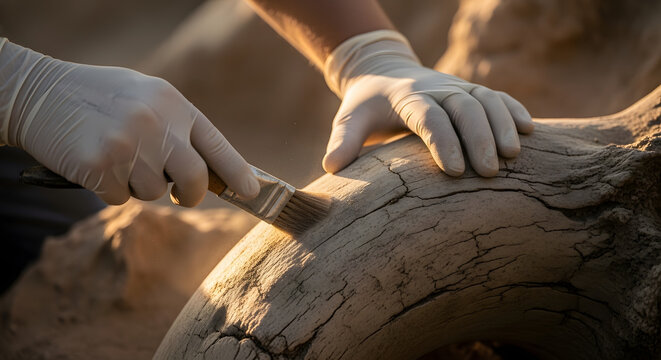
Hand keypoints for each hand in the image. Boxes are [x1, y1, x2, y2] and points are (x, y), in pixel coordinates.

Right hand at [0, 39, 258, 205]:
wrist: (41, 93)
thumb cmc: (102, 98)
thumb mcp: (148, 97)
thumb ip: (178, 127)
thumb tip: (211, 172)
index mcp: (174, 105)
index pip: (217, 146)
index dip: (238, 173)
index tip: (253, 193)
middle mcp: (156, 124)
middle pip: (194, 180)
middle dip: (190, 194)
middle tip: (182, 193)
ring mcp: (128, 146)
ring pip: (153, 193)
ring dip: (139, 186)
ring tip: (119, 156)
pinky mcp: (99, 167)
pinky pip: (120, 199)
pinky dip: (111, 189)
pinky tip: (97, 163)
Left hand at [322, 30, 533, 175]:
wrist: (384, 72)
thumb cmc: (367, 104)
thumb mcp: (349, 118)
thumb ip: (343, 140)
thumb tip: (331, 168)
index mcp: (406, 96)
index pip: (427, 116)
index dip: (442, 141)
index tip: (453, 171)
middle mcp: (436, 87)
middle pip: (463, 107)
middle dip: (478, 138)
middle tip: (489, 172)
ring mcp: (456, 87)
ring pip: (485, 100)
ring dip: (501, 125)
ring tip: (514, 156)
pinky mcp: (470, 90)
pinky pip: (497, 96)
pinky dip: (513, 110)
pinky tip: (529, 130)